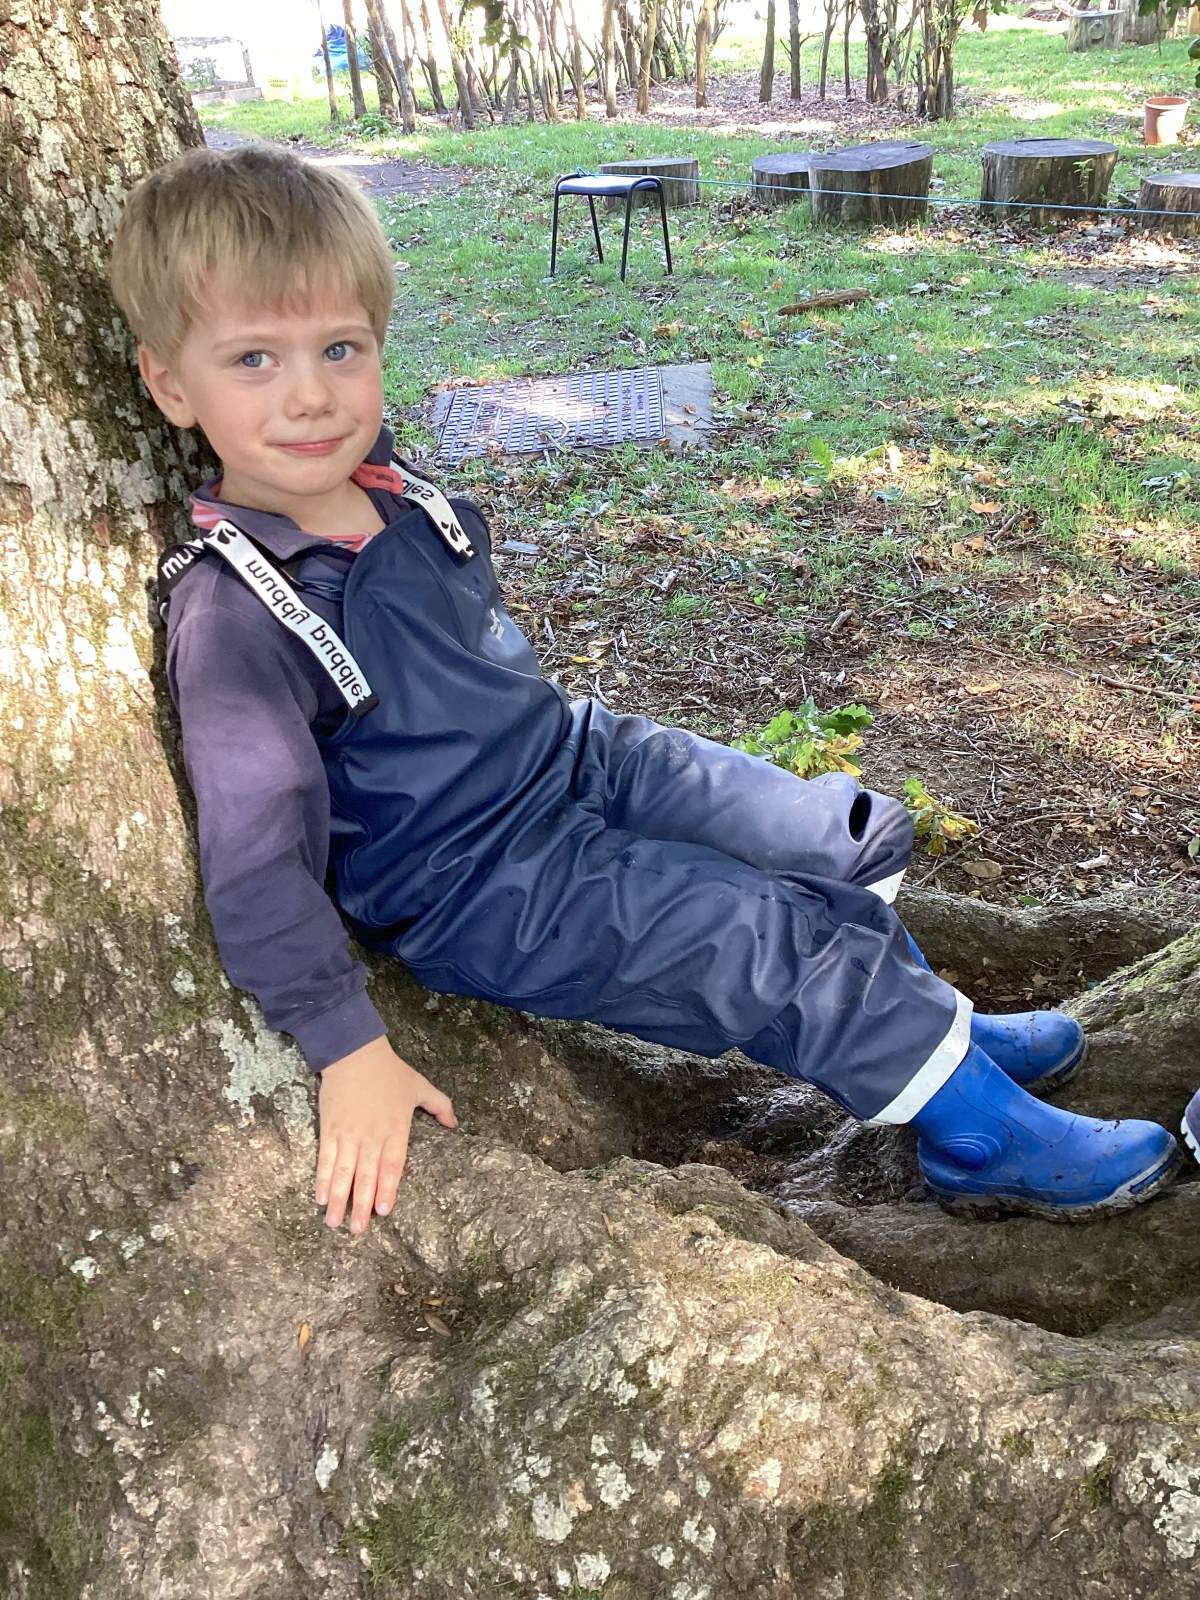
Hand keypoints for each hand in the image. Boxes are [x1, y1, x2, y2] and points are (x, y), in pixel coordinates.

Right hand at [315, 1036, 456, 1233]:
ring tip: (334, 1223)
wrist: (355, 1053)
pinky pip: (325, 1158)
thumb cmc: (390, 1072)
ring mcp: (348, 1134)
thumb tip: (454, 1123)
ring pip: (343, 1172)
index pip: (392, 1165)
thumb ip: (440, 1105)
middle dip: (361, 1205)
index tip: (383, 1211)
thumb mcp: (420, 1086)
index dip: (387, 1188)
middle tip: (357, 1231)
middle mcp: (372, 1136)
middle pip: (366, 1175)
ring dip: (338, 1198)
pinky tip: (320, 1197)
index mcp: (396, 1129)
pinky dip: (322, 1178)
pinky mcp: (329, 1128)